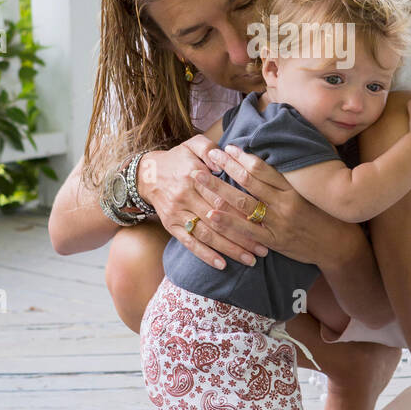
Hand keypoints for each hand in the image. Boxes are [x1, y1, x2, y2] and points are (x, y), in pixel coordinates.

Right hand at [136, 139, 272, 270]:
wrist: (147, 174)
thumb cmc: (178, 159)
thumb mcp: (193, 144)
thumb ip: (210, 149)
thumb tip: (223, 161)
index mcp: (193, 177)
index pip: (221, 196)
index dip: (242, 211)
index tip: (262, 222)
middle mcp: (185, 197)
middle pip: (218, 219)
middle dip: (242, 236)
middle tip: (263, 248)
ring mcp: (177, 213)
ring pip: (206, 234)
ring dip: (229, 249)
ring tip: (250, 260)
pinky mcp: (171, 226)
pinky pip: (189, 243)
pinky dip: (205, 255)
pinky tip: (222, 264)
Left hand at [194, 142, 341, 267]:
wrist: (339, 245)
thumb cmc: (324, 215)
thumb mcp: (310, 192)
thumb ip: (291, 178)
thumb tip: (271, 160)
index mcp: (293, 188)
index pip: (263, 168)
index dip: (244, 157)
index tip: (229, 147)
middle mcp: (284, 202)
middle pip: (249, 181)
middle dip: (226, 167)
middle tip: (209, 155)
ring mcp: (278, 222)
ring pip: (243, 203)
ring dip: (218, 189)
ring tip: (200, 178)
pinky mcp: (275, 241)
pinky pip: (247, 231)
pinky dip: (227, 222)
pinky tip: (210, 214)